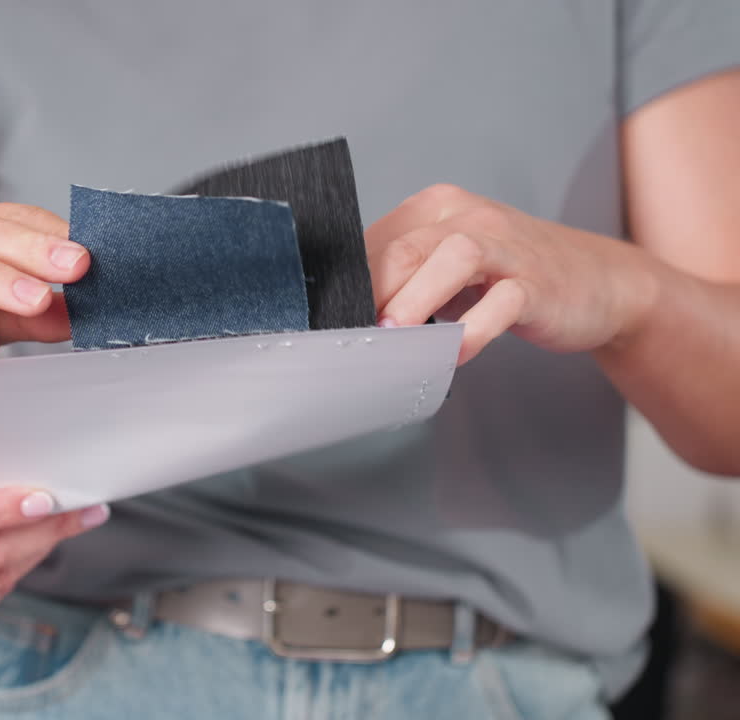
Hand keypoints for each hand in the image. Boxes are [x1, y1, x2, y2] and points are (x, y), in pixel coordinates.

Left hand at [366, 184, 654, 363]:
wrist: (604, 284)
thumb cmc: (514, 276)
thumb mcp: (451, 267)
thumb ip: (408, 277)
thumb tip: (351, 312)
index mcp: (439, 208)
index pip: (379, 239)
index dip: (350, 281)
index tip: (332, 319)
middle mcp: (471, 218)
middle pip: (406, 246)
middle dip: (374, 292)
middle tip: (353, 332)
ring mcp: (507, 249)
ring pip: (452, 257)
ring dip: (416, 298)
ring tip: (393, 336)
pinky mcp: (537, 283)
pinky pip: (502, 302)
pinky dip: (473, 330)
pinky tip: (453, 354)